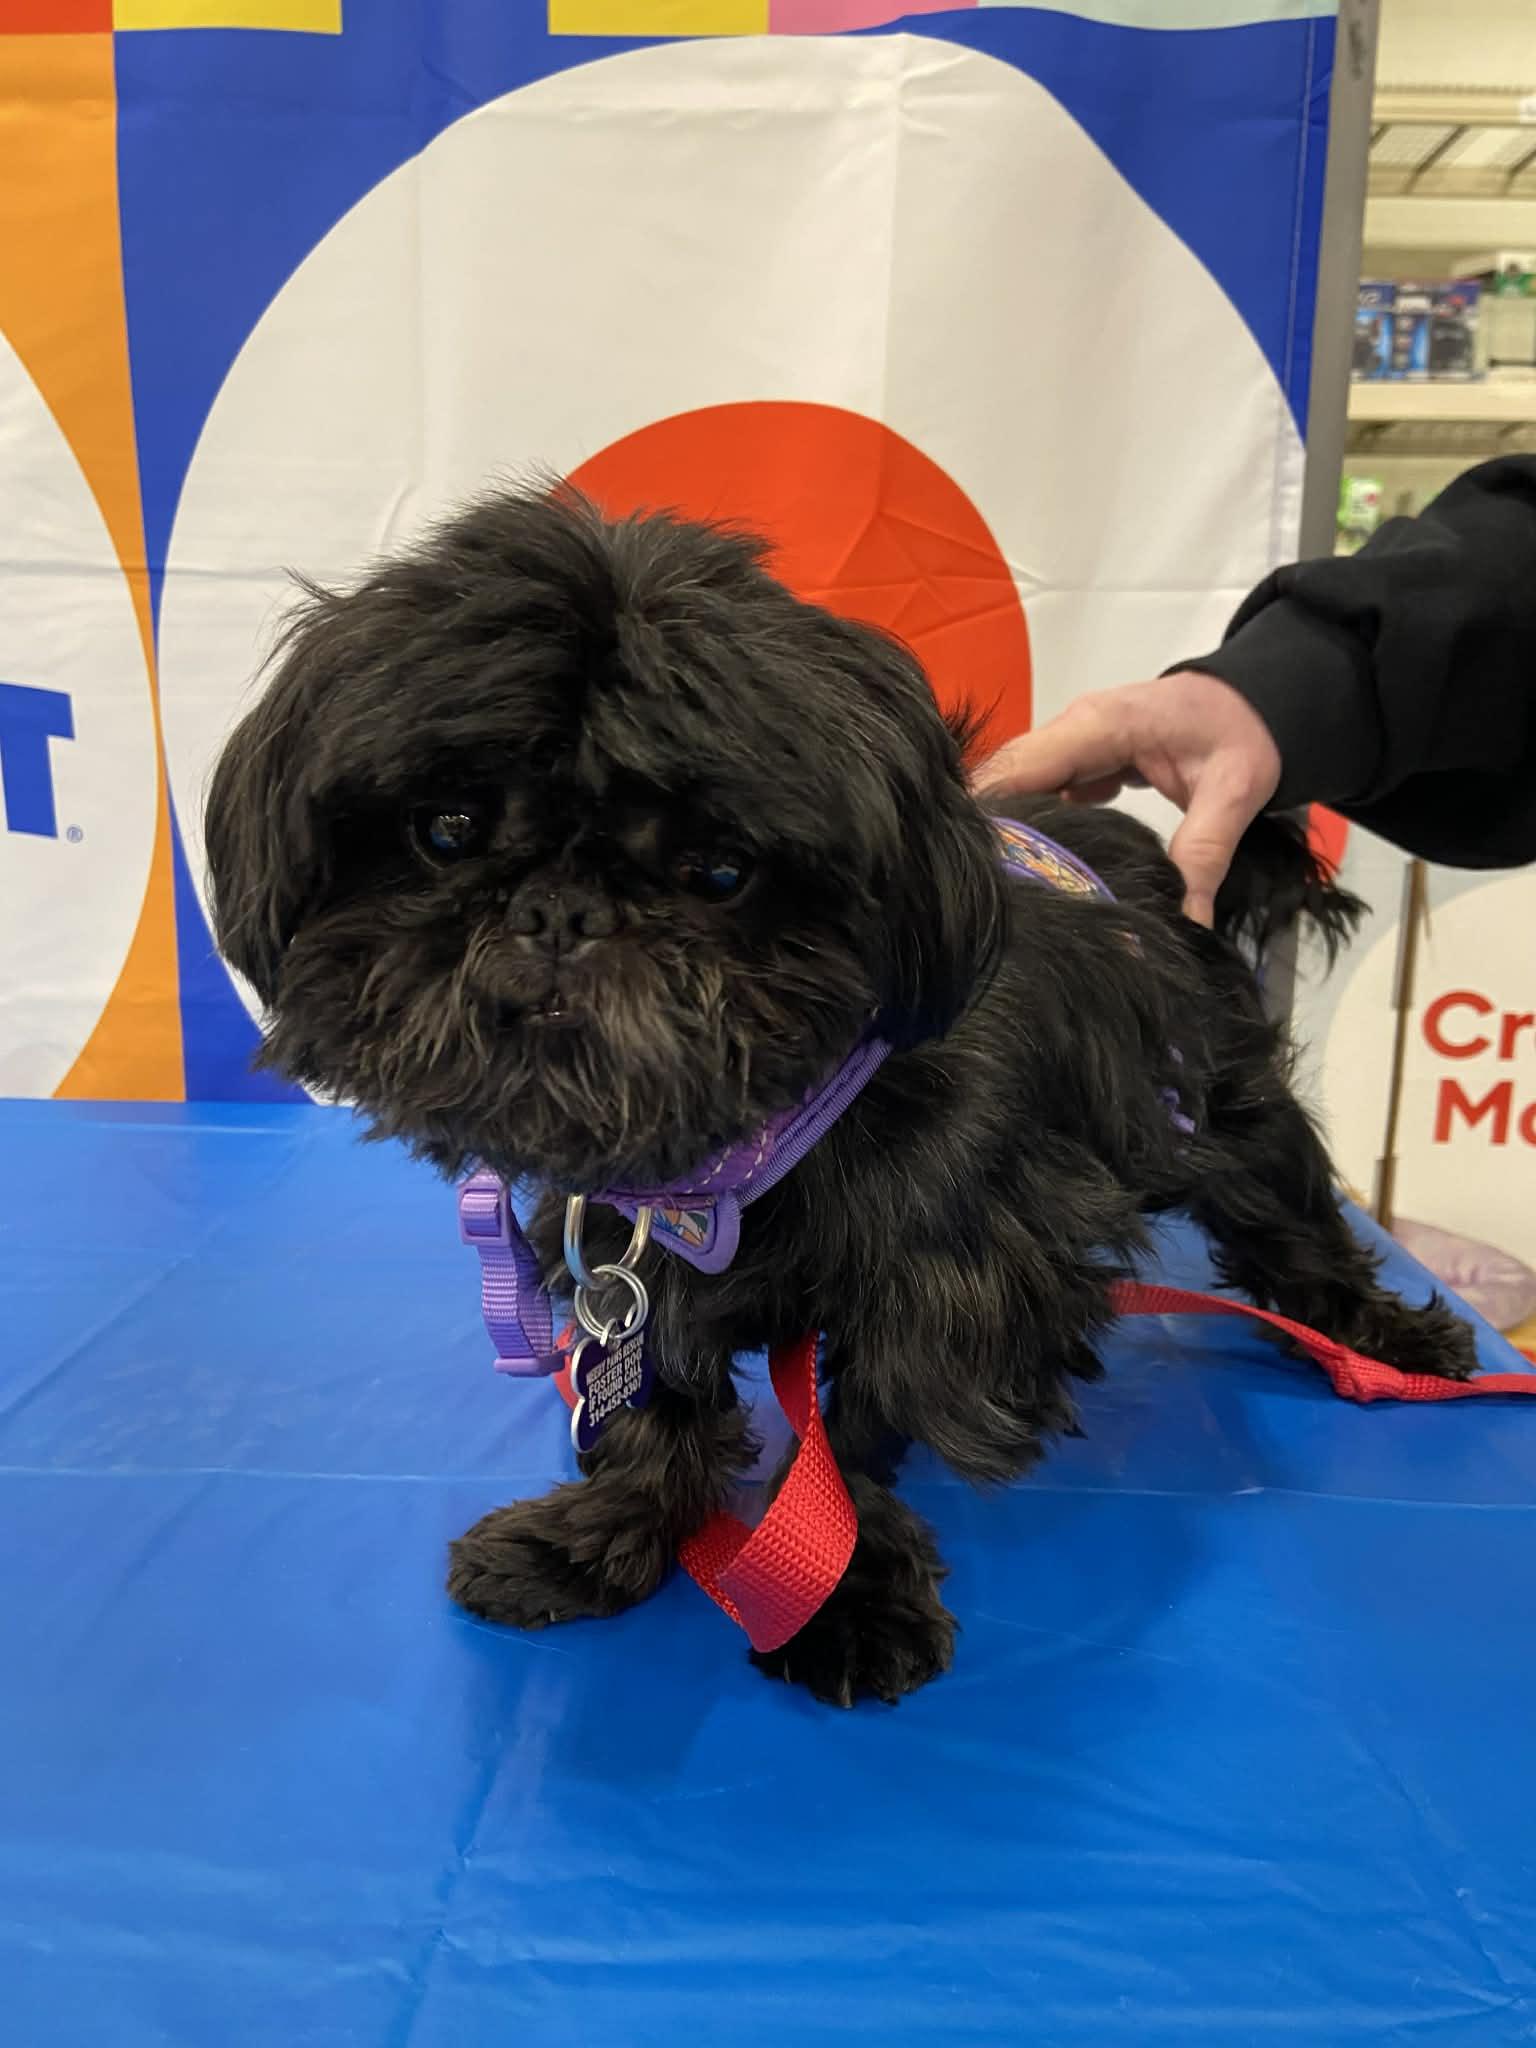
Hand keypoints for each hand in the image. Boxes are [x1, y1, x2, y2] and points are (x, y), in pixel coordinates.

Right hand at [972, 670, 1282, 925]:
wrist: (1259, 699)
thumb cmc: (1245, 731)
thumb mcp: (1234, 792)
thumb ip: (1204, 855)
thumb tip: (1186, 925)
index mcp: (1098, 726)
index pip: (1016, 769)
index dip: (989, 817)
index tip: (979, 872)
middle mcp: (1072, 730)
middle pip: (1006, 782)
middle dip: (994, 834)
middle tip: (990, 896)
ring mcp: (1074, 745)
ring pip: (1020, 789)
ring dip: (1015, 834)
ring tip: (1009, 890)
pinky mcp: (1082, 763)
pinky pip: (1043, 794)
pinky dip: (1040, 829)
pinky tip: (1041, 870)